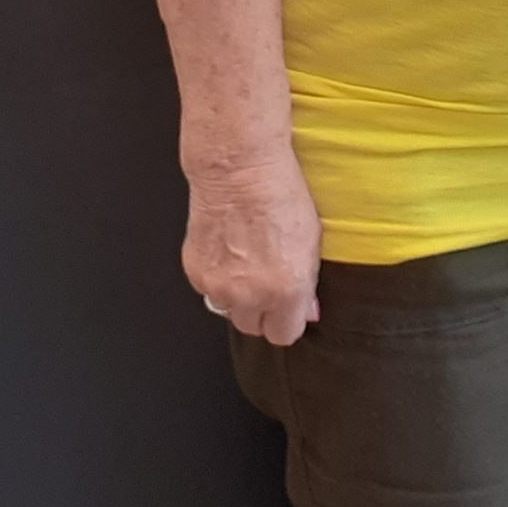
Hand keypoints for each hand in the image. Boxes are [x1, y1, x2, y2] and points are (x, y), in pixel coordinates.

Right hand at [183, 153, 322, 344]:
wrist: (239, 171)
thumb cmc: (280, 196)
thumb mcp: (312, 241)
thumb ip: (307, 284)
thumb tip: (308, 311)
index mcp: (286, 291)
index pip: (284, 335)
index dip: (288, 320)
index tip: (290, 310)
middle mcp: (250, 296)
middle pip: (253, 327)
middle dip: (262, 310)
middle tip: (267, 281)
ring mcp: (218, 287)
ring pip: (228, 310)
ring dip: (237, 296)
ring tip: (247, 261)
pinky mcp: (195, 273)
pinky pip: (208, 290)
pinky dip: (217, 278)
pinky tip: (229, 250)